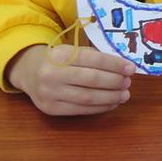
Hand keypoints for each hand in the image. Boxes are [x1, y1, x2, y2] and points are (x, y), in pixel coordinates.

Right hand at [7, 44, 133, 115]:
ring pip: (87, 97)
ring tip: (124, 95)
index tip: (131, 68)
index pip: (93, 59)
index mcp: (60, 54)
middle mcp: (52, 73)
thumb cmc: (60, 60)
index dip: (115, 65)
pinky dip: (100, 108)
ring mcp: (49, 93)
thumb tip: (124, 68)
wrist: (30, 72)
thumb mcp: (72, 51)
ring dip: (110, 97)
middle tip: (128, 83)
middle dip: (115, 82)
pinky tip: (111, 103)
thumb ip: (94, 57)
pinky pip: (80, 110)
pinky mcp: (50, 108)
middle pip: (92, 80)